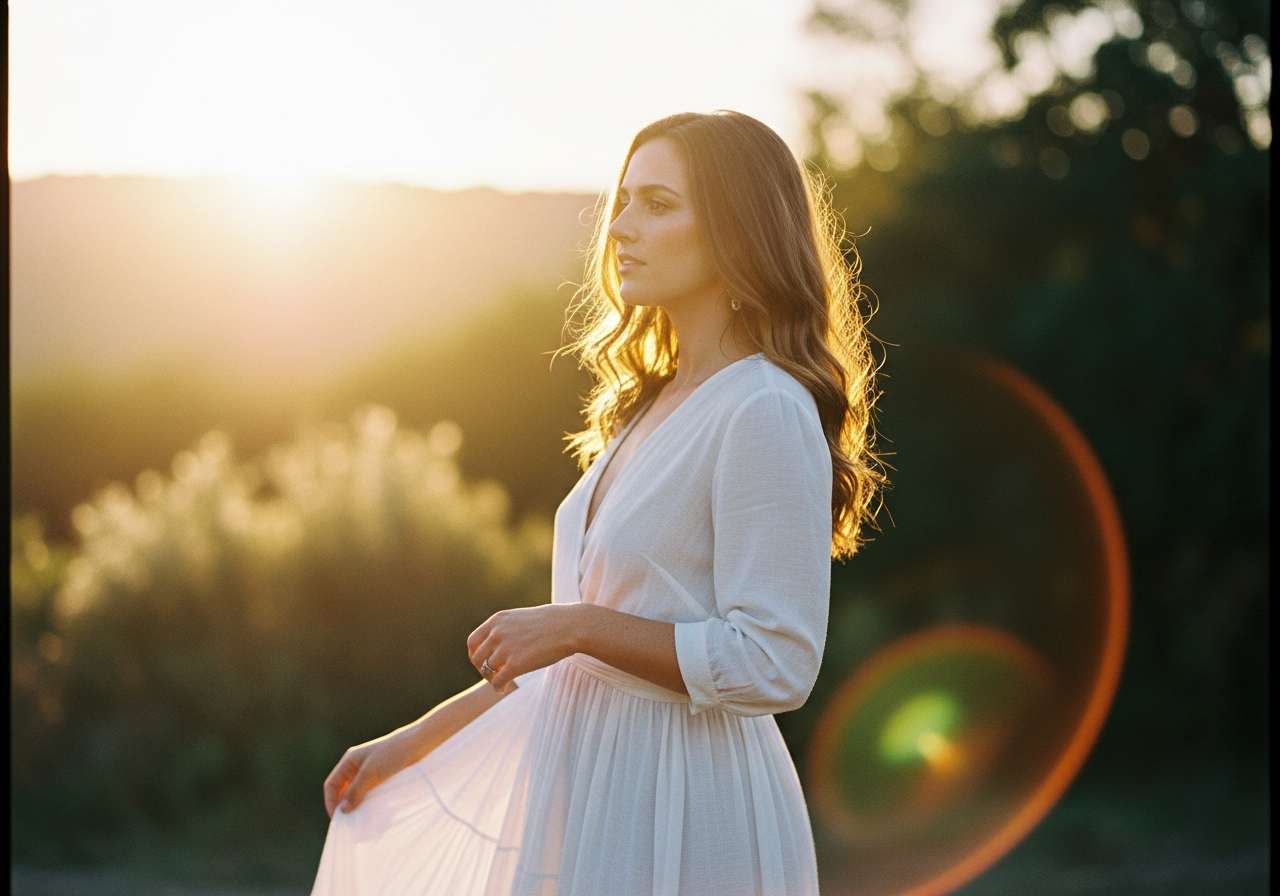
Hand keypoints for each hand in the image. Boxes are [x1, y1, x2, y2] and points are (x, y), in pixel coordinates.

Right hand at [322, 730, 420, 818]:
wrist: (420, 744)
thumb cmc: (394, 754)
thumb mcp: (371, 773)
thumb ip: (355, 791)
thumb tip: (342, 811)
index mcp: (350, 761)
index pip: (331, 785)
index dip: (331, 801)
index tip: (338, 818)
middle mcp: (358, 768)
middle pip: (343, 792)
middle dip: (344, 807)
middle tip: (349, 825)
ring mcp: (371, 775)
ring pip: (358, 795)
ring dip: (357, 808)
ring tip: (361, 823)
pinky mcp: (384, 781)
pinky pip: (371, 796)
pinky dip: (369, 806)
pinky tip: (373, 815)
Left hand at [467, 604, 583, 692]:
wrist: (570, 626)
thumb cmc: (552, 622)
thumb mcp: (521, 618)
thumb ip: (507, 629)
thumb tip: (499, 644)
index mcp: (497, 620)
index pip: (473, 641)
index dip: (475, 654)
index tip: (483, 662)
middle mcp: (497, 633)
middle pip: (477, 658)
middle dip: (483, 669)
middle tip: (494, 675)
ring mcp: (505, 649)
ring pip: (486, 671)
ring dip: (492, 679)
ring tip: (501, 682)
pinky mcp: (515, 664)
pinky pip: (497, 681)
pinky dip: (498, 687)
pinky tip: (505, 688)